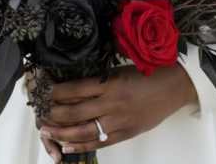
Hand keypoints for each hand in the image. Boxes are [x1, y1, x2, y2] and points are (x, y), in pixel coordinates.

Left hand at [37, 64, 198, 157]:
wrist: (176, 86)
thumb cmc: (150, 71)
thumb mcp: (122, 69)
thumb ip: (101, 79)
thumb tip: (76, 87)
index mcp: (111, 82)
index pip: (75, 89)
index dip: (57, 92)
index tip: (43, 90)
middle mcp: (112, 103)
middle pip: (75, 112)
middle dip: (54, 113)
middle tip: (39, 112)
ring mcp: (119, 121)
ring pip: (84, 130)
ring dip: (62, 132)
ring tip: (47, 130)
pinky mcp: (127, 133)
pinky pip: (100, 142)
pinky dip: (82, 144)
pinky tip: (67, 145)